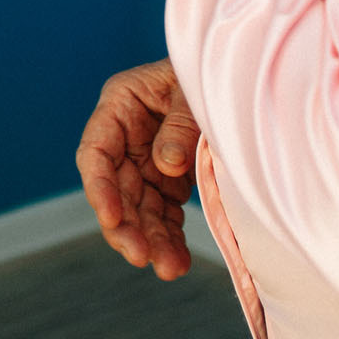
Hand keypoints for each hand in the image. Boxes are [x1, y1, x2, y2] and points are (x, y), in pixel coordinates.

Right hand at [76, 59, 201, 279]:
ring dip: (151, 240)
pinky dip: (170, 237)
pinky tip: (178, 260)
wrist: (241, 75)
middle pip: (116, 188)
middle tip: (143, 257)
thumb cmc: (212, 69)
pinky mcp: (168, 180)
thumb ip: (179, 125)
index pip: (96, 151)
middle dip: (128, 226)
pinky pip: (164, 213)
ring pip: (139, 208)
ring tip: (170, 268)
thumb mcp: (192, 89)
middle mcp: (126, 136)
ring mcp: (147, 160)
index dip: (99, 187)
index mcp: (120, 103)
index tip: (112, 218)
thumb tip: (166, 166)